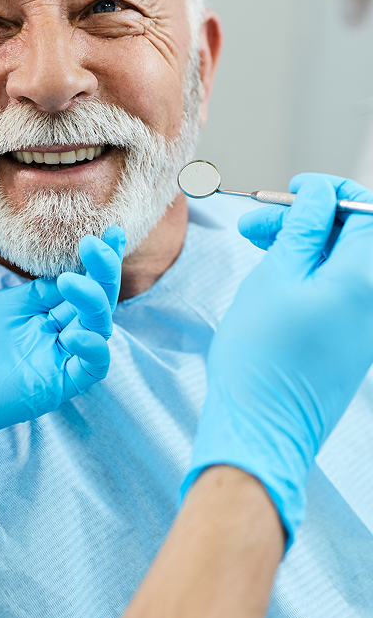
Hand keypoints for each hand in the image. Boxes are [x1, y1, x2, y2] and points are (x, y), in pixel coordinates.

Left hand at [0, 223, 124, 499]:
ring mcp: (40, 360)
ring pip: (95, 330)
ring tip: (71, 280)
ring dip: (97, 302)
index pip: (67, 282)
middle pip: (89, 301)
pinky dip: (95, 350)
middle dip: (103, 271)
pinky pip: (87, 372)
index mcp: (13, 309)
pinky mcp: (41, 387)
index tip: (103, 231)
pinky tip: (77, 331)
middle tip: (98, 243)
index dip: (90, 259)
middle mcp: (33, 333)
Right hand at [180, 174, 372, 545]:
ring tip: (255, 244)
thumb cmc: (262, 356)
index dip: (330, 193)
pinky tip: (272, 273)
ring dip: (303, 246)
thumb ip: (305, 228)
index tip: (296, 190)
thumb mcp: (276, 276)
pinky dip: (309, 274)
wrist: (262, 428)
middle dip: (308, 220)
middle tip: (258, 223)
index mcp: (365, 279)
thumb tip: (320, 195)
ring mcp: (367, 325)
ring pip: (342, 264)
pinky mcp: (352, 342)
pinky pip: (339, 291)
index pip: (364, 213)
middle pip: (353, 238)